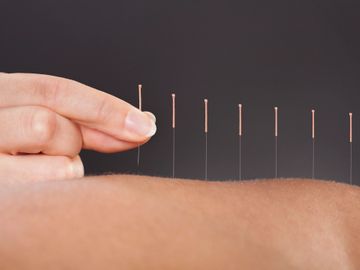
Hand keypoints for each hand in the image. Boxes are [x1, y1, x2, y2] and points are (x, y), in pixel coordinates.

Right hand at [0, 73, 155, 181]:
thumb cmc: (14, 143)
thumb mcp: (39, 119)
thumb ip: (85, 121)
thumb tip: (141, 125)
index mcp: (0, 92)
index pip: (57, 90)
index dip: (107, 108)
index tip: (146, 125)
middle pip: (51, 124)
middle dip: (72, 139)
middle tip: (65, 146)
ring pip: (56, 162)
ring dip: (64, 166)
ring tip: (38, 165)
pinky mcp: (1, 192)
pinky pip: (51, 192)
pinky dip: (57, 189)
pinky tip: (35, 183)